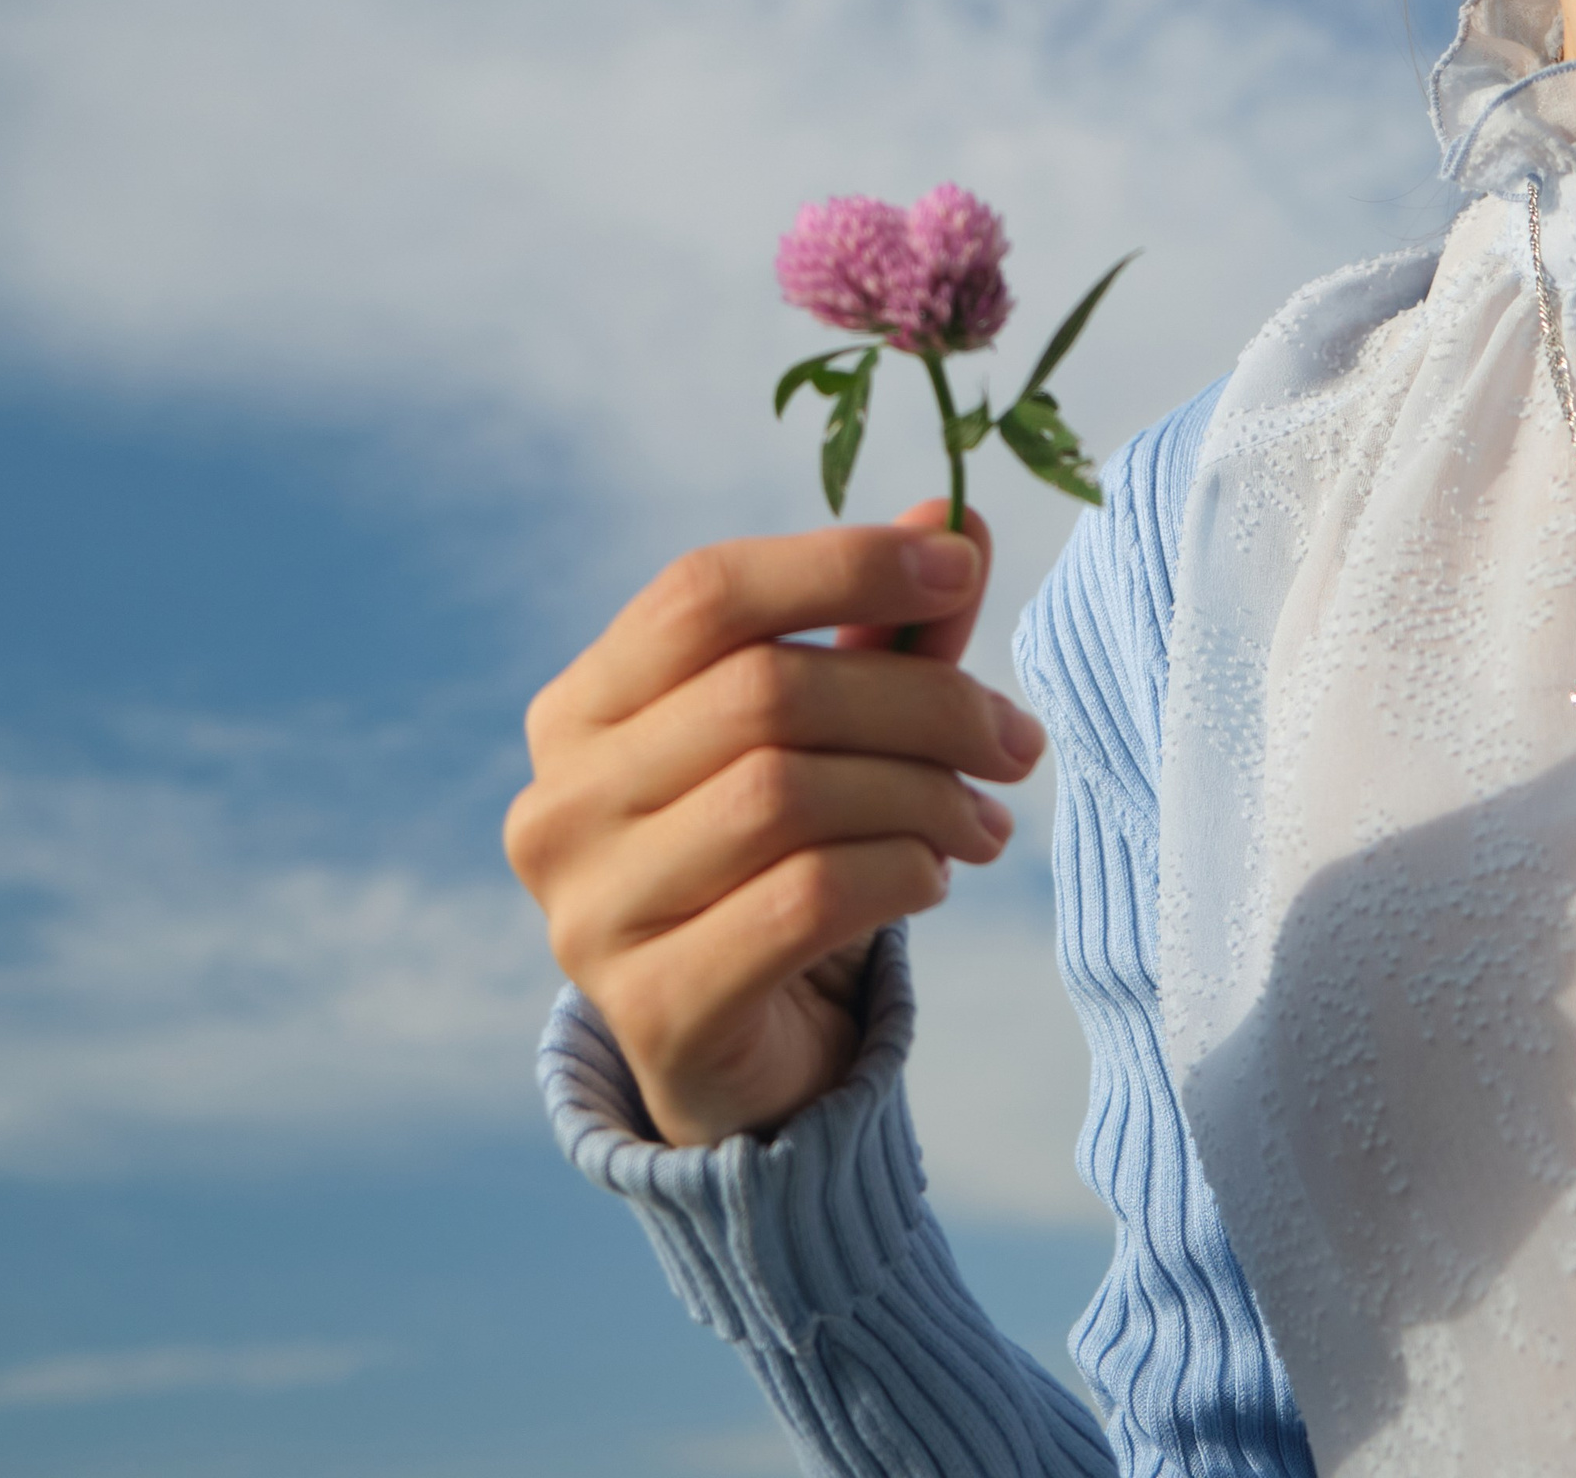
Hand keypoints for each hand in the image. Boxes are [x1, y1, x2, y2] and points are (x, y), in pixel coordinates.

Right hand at [504, 499, 1043, 1144]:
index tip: (960, 569)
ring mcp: (589, 912)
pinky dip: (898, 871)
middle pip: (762, 694)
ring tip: (984, 820)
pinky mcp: (650, 1008)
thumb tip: (955, 521)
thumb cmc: (780, 858)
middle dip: (920, 702)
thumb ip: (880, 630)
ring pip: (786, 796)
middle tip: (1014, 739)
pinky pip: (803, 900)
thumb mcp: (831, 732)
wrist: (742, 1054)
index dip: (840, 565)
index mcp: (582, 706)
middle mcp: (561, 801)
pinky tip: (934, 876)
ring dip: (923, 795)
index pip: (703, 592)